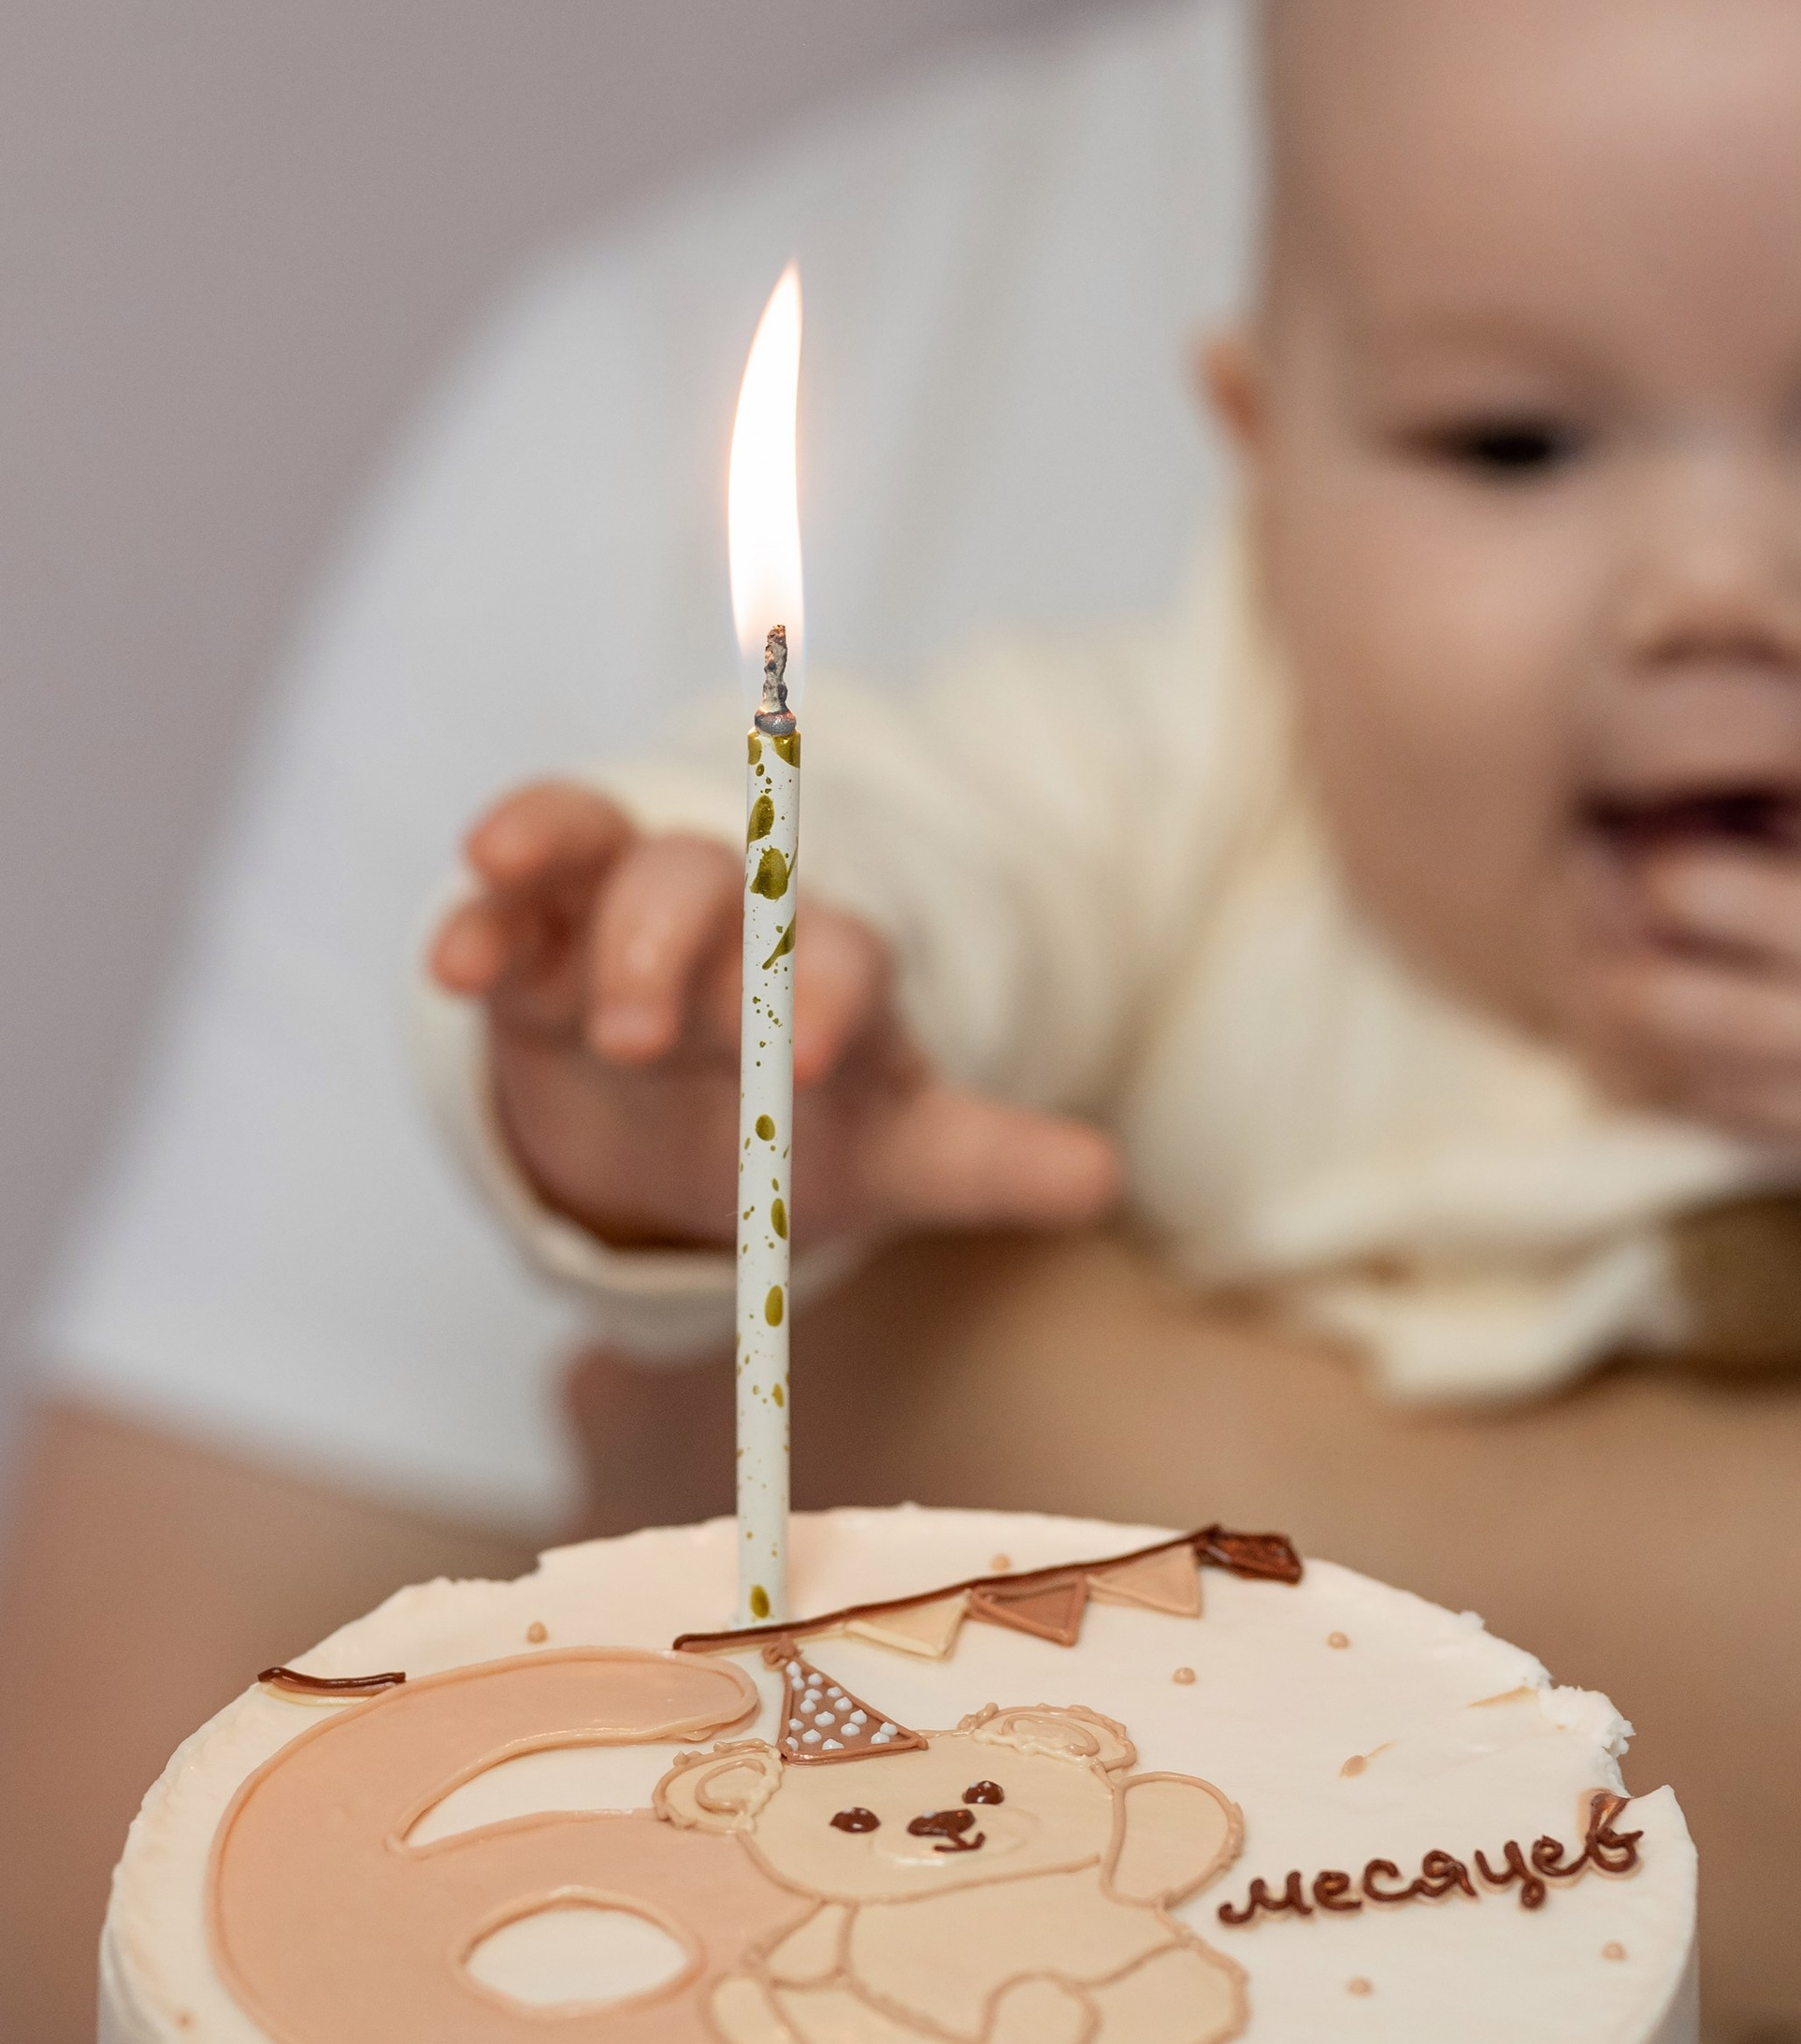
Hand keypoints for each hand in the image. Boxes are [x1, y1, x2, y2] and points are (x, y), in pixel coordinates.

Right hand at [427, 784, 1120, 1253]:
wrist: (696, 1120)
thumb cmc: (806, 1125)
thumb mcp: (897, 1154)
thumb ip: (988, 1162)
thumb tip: (1102, 1177)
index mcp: (834, 971)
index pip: (843, 958)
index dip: (831, 996)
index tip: (813, 1059)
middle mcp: (736, 925)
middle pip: (713, 893)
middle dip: (678, 950)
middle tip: (648, 1038)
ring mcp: (631, 916)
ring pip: (612, 866)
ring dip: (574, 896)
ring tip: (537, 945)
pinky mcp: (540, 932)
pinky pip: (514, 898)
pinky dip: (483, 913)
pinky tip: (453, 958)